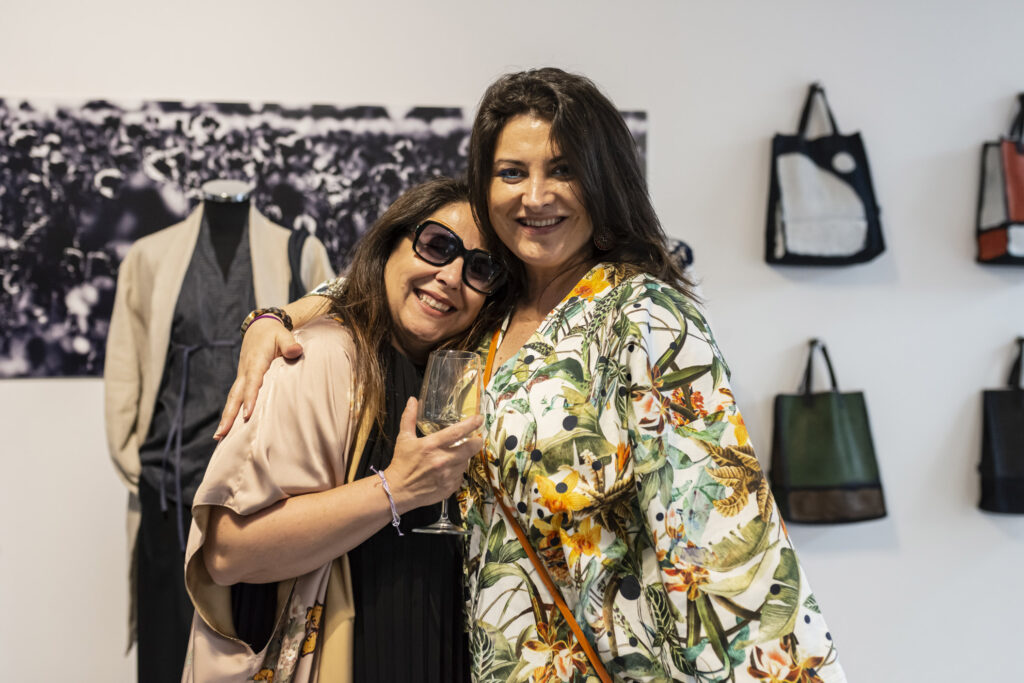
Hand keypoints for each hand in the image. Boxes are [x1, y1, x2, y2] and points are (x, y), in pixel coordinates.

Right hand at [214, 317, 302, 438]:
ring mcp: (242, 377)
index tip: (247, 415)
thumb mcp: (283, 335)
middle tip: (221, 434)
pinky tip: (228, 428)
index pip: (252, 382)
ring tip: (219, 437)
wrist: (259, 328)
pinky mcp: (242, 381)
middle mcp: (245, 372)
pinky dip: (231, 412)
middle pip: (235, 396)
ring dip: (226, 417)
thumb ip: (289, 344)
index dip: (250, 398)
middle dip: (228, 415)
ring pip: (232, 399)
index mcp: (255, 362)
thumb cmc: (273, 334)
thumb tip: (296, 351)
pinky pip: (236, 398)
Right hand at [385, 397, 482, 511]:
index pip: (457, 432)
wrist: (398, 490)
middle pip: (470, 448)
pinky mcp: (449, 487)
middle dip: (476, 442)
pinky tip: (449, 470)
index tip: (480, 419)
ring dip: (464, 457)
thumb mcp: (404, 438)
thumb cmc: (401, 463)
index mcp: (432, 445)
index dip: (471, 424)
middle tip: (476, 439)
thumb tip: (413, 400)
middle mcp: (442, 460)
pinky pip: (460, 476)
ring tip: (456, 455)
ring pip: (466, 462)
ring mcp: (447, 475)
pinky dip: (457, 471)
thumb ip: (409, 418)